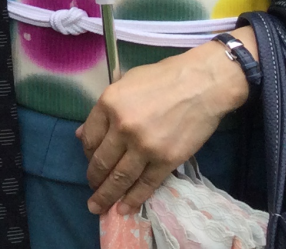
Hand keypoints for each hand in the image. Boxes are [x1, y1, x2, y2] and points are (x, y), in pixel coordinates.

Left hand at [76, 29, 253, 215]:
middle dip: (94, 180)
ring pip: (120, 178)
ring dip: (107, 196)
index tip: (90, 163)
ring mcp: (144, 146)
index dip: (87, 155)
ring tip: (99, 207)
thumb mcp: (126, 83)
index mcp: (109, 104)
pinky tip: (125, 208)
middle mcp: (123, 127)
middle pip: (101, 162)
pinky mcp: (166, 160)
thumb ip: (104, 109)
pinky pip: (146, 184)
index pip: (89, 138)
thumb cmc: (164, 77)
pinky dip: (134, 199)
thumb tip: (82, 134)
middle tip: (92, 192)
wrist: (202, 84)